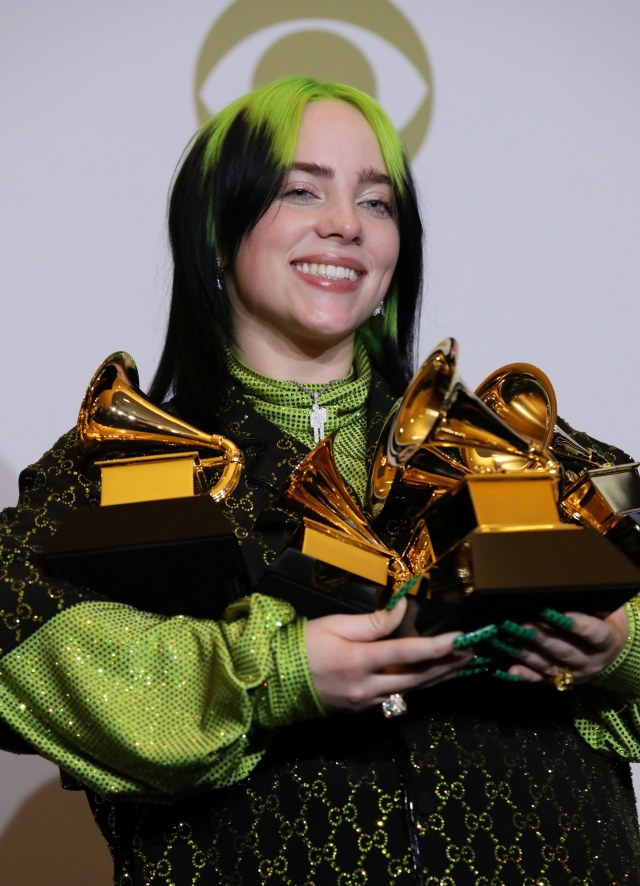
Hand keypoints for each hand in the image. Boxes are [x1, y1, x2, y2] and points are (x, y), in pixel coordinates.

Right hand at [305, 597, 469, 712]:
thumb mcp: (335, 625)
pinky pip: (395, 697)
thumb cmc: (301, 645)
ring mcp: (364, 703)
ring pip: (410, 691)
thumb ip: (373, 621)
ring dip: (437, 678)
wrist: (272, 681)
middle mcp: (366, 687)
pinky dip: (416, 685)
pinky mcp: (360, 709)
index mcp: (358, 662)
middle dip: (447, 665)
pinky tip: (429, 677)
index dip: (437, 646)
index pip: (407, 653)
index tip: (460, 637)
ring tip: (460, 665)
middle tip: (472, 652)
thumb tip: (404, 609)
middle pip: (417, 677)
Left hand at [507, 605, 629, 684]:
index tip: (557, 613)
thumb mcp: (606, 614)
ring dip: (528, 653)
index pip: (593, 634)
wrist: (611, 653)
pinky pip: (541, 679)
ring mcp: (574, 674)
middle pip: (565, 651)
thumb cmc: (604, 622)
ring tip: (509, 640)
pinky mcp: (559, 681)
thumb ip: (591, 607)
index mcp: (607, 643)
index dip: (576, 624)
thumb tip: (566, 593)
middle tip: (524, 625)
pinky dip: (525, 675)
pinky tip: (511, 670)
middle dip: (543, 638)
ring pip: (549, 665)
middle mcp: (591, 662)